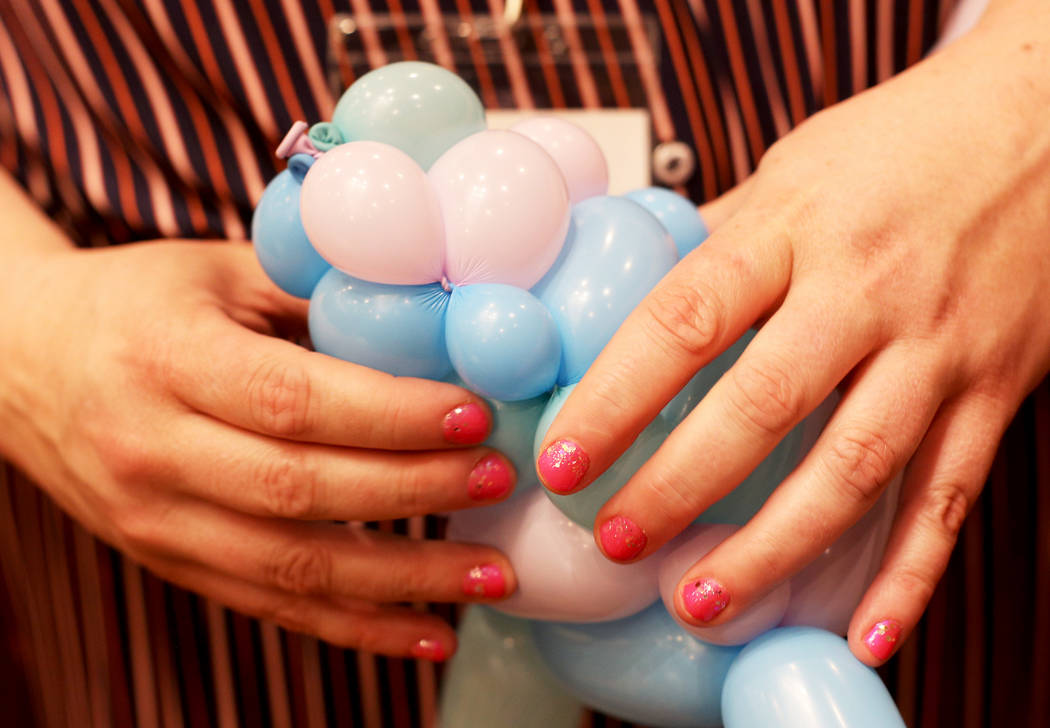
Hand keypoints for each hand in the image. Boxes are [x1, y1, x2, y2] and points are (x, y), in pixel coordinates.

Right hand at [0, 240, 517, 659]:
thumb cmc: (139, 304)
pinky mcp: (171, 562)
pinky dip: (356, 627)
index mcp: (166, 360)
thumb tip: (440, 319)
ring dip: (403, 579)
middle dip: (414, 490)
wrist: (25, 363)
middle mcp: (153, 449)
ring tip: (491, 574)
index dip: (389, 415)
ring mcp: (157, 520)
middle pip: (300, 488)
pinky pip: (271, 606)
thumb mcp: (218, 273)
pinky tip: (428, 633)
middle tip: (498, 477)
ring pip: (293, 567)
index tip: (475, 414)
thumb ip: (317, 294)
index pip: (291, 400)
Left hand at [537, 12, 1049, 663]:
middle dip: (678, 486)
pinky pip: (950, 495)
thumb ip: (719, 243)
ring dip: (775, 550)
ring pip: (855, 468)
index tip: (563, 458)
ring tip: (702, 601)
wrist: (1048, 120)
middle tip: (614, 542)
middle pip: (764, 405)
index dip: (617, 396)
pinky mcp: (996, 390)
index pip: (687, 317)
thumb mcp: (791, 169)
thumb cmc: (901, 144)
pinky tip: (864, 633)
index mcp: (794, 225)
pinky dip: (909, 575)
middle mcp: (866, 289)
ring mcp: (938, 346)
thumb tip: (622, 301)